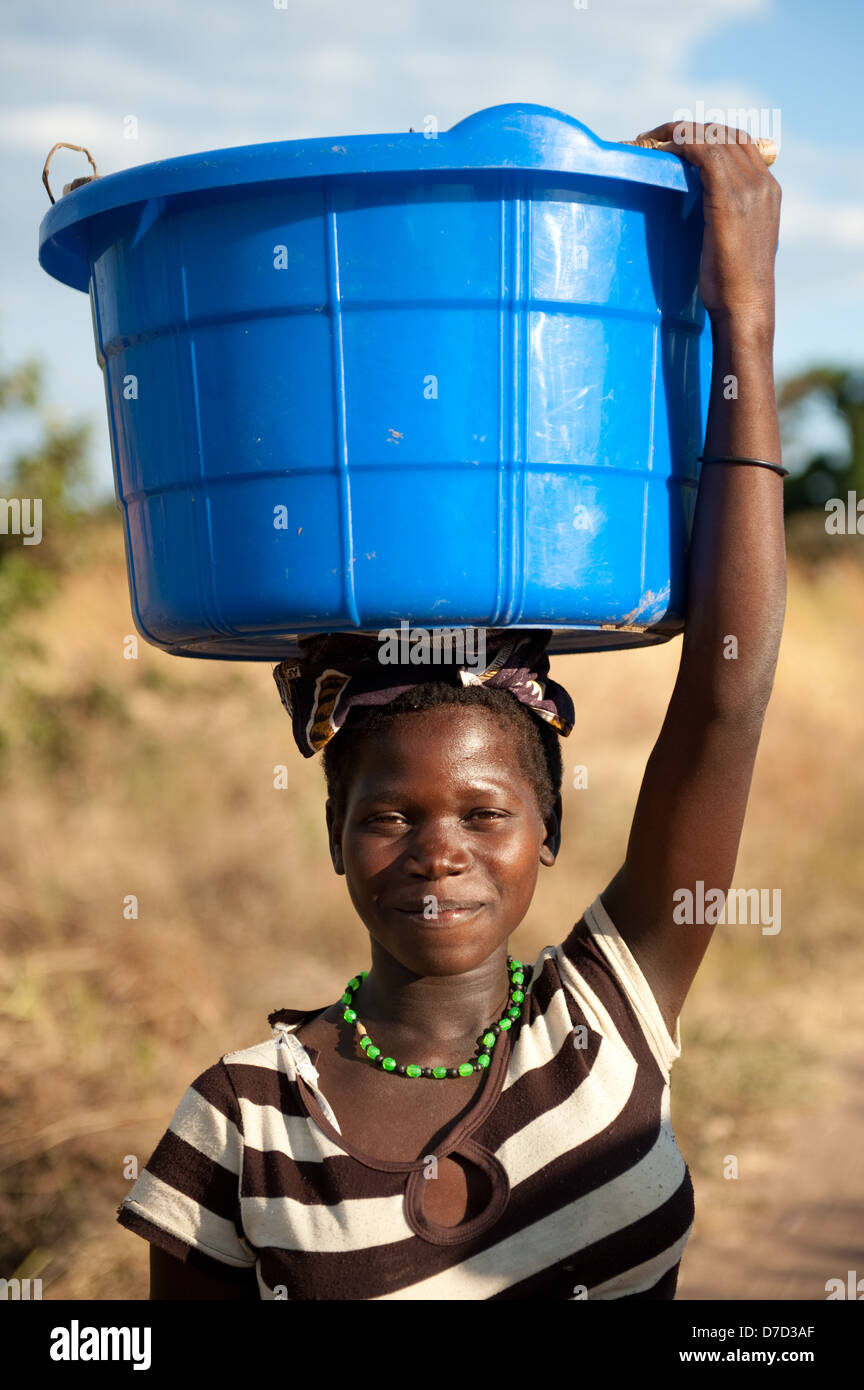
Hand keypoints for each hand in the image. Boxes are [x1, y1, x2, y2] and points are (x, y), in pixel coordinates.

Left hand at [633, 120, 780, 331]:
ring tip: (647, 142)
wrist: (746, 307)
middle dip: (687, 129)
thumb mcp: (732, 243)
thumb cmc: (733, 287)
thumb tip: (698, 214)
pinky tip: (658, 151)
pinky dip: (680, 144)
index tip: (674, 143)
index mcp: (768, 190)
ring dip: (677, 133)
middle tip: (651, 139)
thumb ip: (723, 219)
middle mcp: (763, 182)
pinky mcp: (731, 197)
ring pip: (713, 137)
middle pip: (725, 133)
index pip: (739, 144)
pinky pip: (704, 152)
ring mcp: (750, 187)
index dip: (705, 136)